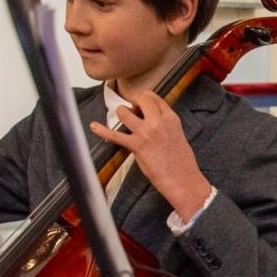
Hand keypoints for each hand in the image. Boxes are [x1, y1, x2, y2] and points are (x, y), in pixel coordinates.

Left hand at [90, 92, 211, 220]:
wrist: (183, 178)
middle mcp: (158, 121)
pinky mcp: (136, 145)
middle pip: (140, 99)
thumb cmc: (182, 161)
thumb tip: (151, 120)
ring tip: (123, 120)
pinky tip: (94, 126)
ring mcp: (146, 132)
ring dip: (121, 114)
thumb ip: (165, 124)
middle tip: (132, 109)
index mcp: (171, 118)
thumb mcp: (178, 134)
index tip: (140, 102)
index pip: (154, 98)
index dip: (144, 98)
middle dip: (133, 101)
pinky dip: (102, 130)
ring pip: (124, 113)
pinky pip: (114, 135)